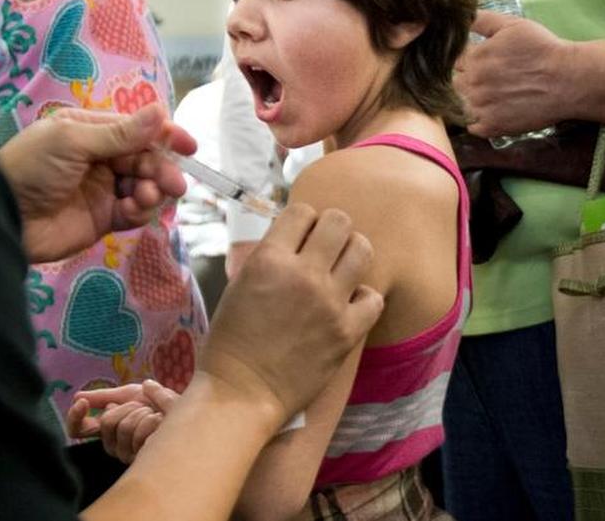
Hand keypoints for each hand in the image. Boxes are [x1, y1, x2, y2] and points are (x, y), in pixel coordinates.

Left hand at [0, 105, 196, 262]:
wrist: (3, 217)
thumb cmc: (31, 168)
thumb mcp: (73, 141)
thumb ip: (120, 133)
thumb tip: (160, 110)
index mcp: (90, 131)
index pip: (136, 129)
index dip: (164, 136)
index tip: (189, 147)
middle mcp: (100, 158)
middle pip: (145, 158)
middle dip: (162, 168)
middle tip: (174, 183)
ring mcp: (103, 189)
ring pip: (144, 186)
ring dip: (153, 190)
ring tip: (147, 197)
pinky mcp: (103, 219)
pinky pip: (134, 212)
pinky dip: (141, 210)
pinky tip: (135, 209)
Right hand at [67, 380, 179, 463]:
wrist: (184, 409)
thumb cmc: (157, 403)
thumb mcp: (130, 393)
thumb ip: (104, 396)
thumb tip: (77, 395)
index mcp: (108, 429)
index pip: (79, 430)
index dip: (75, 417)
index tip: (82, 402)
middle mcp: (115, 445)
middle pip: (107, 423)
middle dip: (128, 406)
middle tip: (142, 405)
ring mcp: (130, 454)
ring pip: (124, 427)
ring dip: (143, 413)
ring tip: (155, 414)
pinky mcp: (146, 459)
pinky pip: (141, 433)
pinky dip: (152, 420)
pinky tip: (160, 422)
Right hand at [202, 204, 382, 427]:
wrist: (241, 393)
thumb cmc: (230, 342)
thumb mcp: (238, 285)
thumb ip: (268, 258)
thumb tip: (294, 239)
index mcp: (268, 259)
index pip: (302, 211)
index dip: (302, 221)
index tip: (300, 236)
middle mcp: (302, 274)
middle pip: (339, 221)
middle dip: (332, 230)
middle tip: (324, 249)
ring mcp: (329, 302)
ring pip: (362, 249)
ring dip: (352, 255)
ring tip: (341, 270)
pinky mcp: (347, 331)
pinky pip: (374, 296)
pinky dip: (363, 298)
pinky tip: (348, 305)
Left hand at [454, 10, 576, 136]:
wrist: (568, 80)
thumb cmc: (543, 49)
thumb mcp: (512, 25)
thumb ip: (482, 20)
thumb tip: (461, 17)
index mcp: (474, 58)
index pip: (454, 61)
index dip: (466, 61)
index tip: (480, 63)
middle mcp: (473, 83)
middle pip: (455, 83)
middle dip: (465, 79)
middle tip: (488, 79)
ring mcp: (481, 107)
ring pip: (460, 104)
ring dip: (469, 100)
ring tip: (491, 95)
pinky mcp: (492, 126)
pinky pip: (471, 126)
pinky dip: (477, 121)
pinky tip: (491, 111)